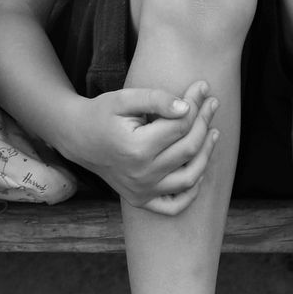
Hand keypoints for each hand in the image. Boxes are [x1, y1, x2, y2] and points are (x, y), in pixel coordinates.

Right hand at [63, 80, 219, 214]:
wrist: (78, 138)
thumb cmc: (102, 114)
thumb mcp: (124, 99)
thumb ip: (156, 99)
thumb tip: (186, 108)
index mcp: (137, 147)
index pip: (180, 126)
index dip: (195, 104)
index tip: (203, 87)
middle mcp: (141, 174)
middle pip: (188, 149)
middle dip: (204, 122)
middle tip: (212, 103)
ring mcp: (142, 191)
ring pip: (190, 178)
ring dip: (207, 155)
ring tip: (213, 132)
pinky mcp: (141, 200)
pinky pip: (174, 205)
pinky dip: (192, 192)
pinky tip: (200, 171)